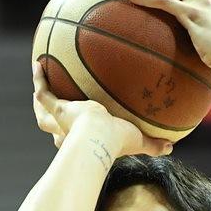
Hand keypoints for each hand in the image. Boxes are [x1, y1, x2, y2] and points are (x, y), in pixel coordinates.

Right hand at [32, 63, 173, 157]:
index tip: (75, 129)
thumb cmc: (116, 144)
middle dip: (51, 119)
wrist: (98, 138)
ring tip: (40, 77)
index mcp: (82, 142)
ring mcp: (59, 121)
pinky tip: (38, 63)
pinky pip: (43, 92)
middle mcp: (66, 133)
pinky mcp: (56, 108)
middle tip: (54, 109)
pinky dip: (39, 79)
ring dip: (41, 95)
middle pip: (52, 127)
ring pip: (42, 110)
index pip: (74, 140)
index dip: (72, 137)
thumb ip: (153, 145)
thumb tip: (172, 147)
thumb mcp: (138, 142)